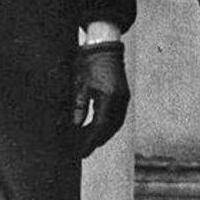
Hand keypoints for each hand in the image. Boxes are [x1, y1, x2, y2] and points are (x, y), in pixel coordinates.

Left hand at [70, 40, 128, 154]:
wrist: (104, 47)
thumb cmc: (89, 63)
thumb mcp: (79, 85)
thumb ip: (78, 107)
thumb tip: (75, 126)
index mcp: (109, 98)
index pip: (100, 127)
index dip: (90, 141)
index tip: (82, 152)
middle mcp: (120, 100)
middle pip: (110, 129)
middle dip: (96, 140)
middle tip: (82, 149)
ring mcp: (124, 98)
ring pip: (115, 124)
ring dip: (102, 134)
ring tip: (86, 140)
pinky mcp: (123, 95)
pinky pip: (117, 116)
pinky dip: (107, 125)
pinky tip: (95, 127)